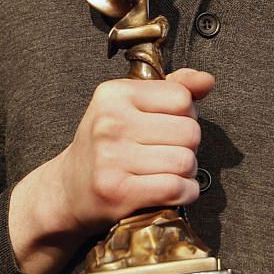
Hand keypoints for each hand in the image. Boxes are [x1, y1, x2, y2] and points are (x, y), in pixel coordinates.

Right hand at [10, 68, 214, 273]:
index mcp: (113, 94)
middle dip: (189, 146)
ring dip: (187, 172)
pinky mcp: (118, 192)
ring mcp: (112, 158)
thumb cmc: (104, 147)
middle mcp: (110, 123)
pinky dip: (185, 192)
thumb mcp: (129, 107)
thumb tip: (207, 81)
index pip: (182, 98)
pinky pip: (177, 188)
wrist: (66, 192)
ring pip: (186, 162)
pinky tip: (171, 191)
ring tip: (166, 172)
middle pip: (189, 131)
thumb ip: (172, 89)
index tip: (168, 127)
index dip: (186, 115)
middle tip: (167, 153)